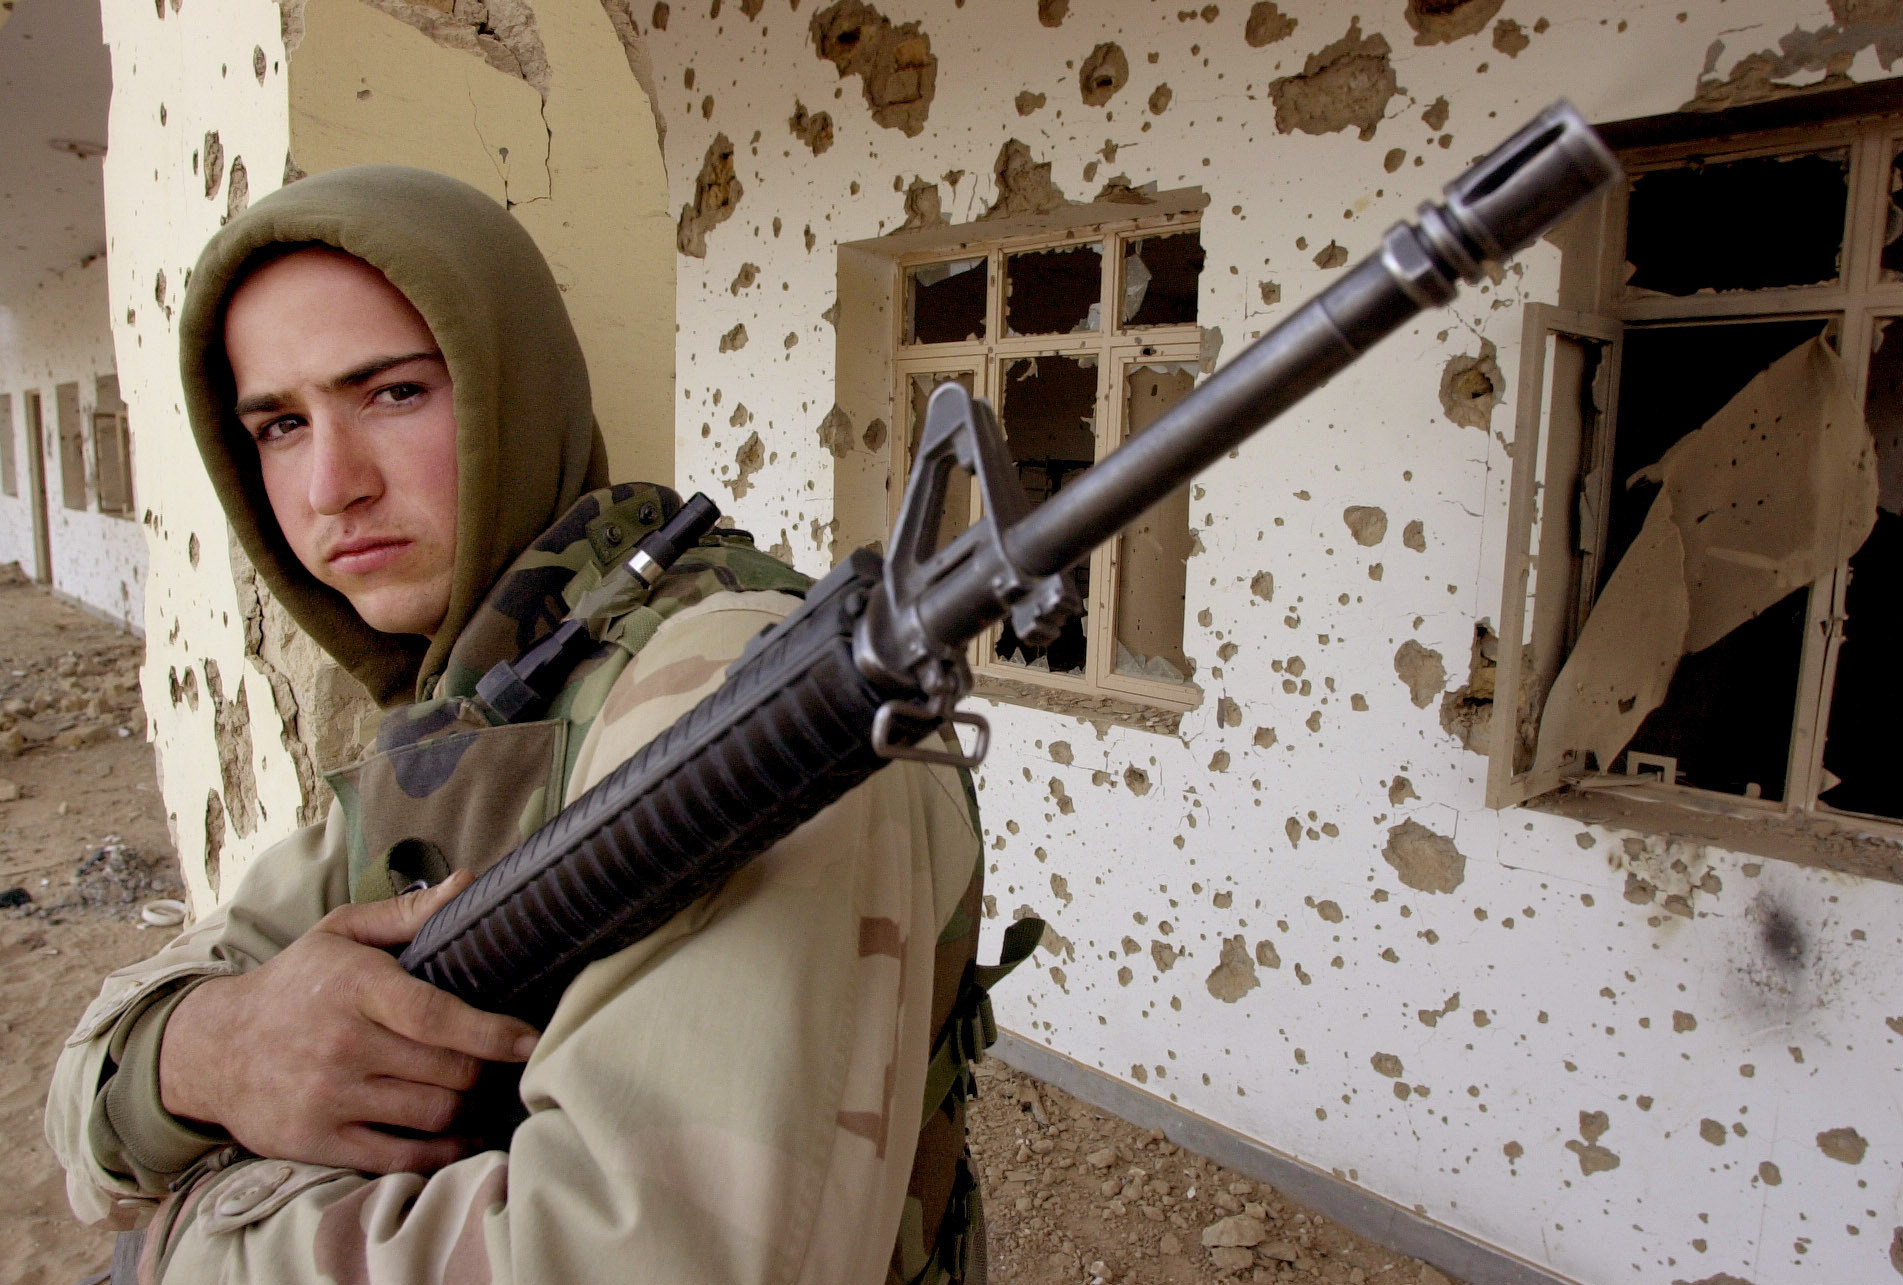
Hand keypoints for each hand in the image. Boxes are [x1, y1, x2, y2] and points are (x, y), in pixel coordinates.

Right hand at [157, 871, 538, 1173]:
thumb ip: (409, 912)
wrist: (213, 1048)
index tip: (528, 1038)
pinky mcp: (318, 1142)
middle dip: (483, 1068)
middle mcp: (343, 1045)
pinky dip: (441, 1152)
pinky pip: (399, 1158)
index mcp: (355, 988)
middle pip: (448, 1070)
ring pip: (432, 1114)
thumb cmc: (294, 983)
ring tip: (476, 1091)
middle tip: (497, 1062)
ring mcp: (329, 1097)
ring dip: (466, 1107)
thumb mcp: (342, 933)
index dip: (492, 1032)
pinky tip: (460, 1135)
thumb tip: (470, 882)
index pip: (437, 1016)